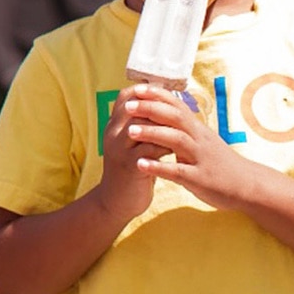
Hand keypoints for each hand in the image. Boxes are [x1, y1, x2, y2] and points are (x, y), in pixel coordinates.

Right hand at [93, 83, 169, 221]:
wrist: (117, 202)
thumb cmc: (129, 170)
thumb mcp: (129, 144)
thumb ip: (139, 127)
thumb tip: (159, 106)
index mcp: (113, 126)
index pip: (126, 97)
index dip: (146, 92)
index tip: (165, 94)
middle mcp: (113, 134)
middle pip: (135, 108)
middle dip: (160, 108)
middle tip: (179, 112)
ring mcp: (120, 150)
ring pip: (143, 127)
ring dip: (164, 127)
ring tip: (180, 130)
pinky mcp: (130, 166)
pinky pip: (149, 149)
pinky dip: (165, 147)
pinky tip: (176, 150)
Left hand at [124, 89, 253, 210]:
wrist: (248, 186)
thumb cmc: (219, 162)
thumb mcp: (202, 140)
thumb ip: (184, 128)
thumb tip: (162, 110)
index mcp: (197, 129)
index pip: (176, 105)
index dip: (157, 96)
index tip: (136, 88)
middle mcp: (199, 139)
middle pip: (175, 117)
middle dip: (151, 109)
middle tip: (127, 106)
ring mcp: (200, 158)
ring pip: (177, 140)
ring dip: (152, 134)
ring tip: (130, 132)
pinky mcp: (200, 179)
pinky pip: (178, 171)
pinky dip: (159, 167)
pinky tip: (140, 165)